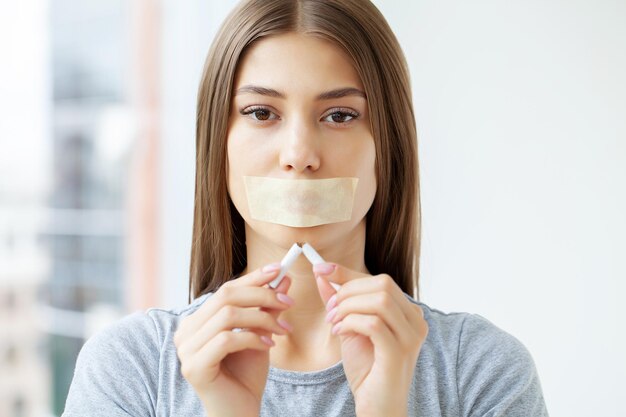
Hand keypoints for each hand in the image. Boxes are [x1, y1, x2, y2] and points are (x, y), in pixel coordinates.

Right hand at [173, 264, 293, 416]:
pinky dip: (253, 338)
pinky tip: (269, 346)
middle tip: (287, 303)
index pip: (225, 289)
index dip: (252, 277)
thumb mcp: (260, 334)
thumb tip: (282, 278)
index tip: (278, 269)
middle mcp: (185, 331)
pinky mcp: (193, 367)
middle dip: (262, 296)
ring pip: (228, 315)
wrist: (240, 412)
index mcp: (197, 320)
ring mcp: (186, 349)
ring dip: (262, 318)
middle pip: (225, 297)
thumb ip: (266, 307)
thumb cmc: (246, 375)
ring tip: (282, 329)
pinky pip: (227, 340)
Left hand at [314, 264, 427, 416]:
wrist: (377, 406)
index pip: (379, 280)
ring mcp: (411, 337)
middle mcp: (415, 321)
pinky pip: (373, 323)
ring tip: (334, 322)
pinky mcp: (399, 352)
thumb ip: (340, 302)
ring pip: (379, 300)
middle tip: (330, 308)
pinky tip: (340, 333)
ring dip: (348, 307)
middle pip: (382, 284)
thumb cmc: (367, 369)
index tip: (321, 268)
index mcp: (407, 313)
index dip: (348, 272)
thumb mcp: (350, 328)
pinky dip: (351, 322)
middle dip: (348, 291)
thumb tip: (323, 274)